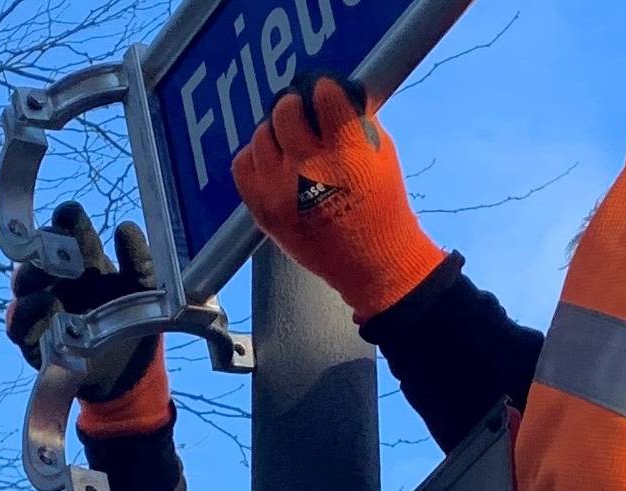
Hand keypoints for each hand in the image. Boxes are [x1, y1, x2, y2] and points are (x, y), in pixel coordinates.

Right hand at [4, 202, 166, 430]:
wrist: (128, 370)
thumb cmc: (133, 320)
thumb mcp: (144, 291)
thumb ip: (139, 261)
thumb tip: (125, 228)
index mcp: (83, 260)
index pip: (66, 229)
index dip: (65, 219)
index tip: (69, 214)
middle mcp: (57, 279)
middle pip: (37, 253)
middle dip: (42, 246)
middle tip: (53, 244)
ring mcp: (40, 307)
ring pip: (22, 285)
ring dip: (32, 277)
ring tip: (49, 278)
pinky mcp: (32, 340)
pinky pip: (18, 325)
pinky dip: (27, 315)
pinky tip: (47, 308)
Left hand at [229, 74, 446, 321]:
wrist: (372, 264)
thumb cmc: (381, 206)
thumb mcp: (382, 155)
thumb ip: (356, 120)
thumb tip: (328, 92)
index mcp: (348, 154)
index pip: (324, 96)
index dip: (325, 89)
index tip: (325, 92)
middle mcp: (310, 170)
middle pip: (285, 111)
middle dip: (295, 105)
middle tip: (303, 113)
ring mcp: (280, 191)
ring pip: (261, 135)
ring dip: (276, 132)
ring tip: (291, 142)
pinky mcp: (262, 210)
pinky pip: (243, 163)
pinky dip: (256, 157)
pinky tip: (274, 162)